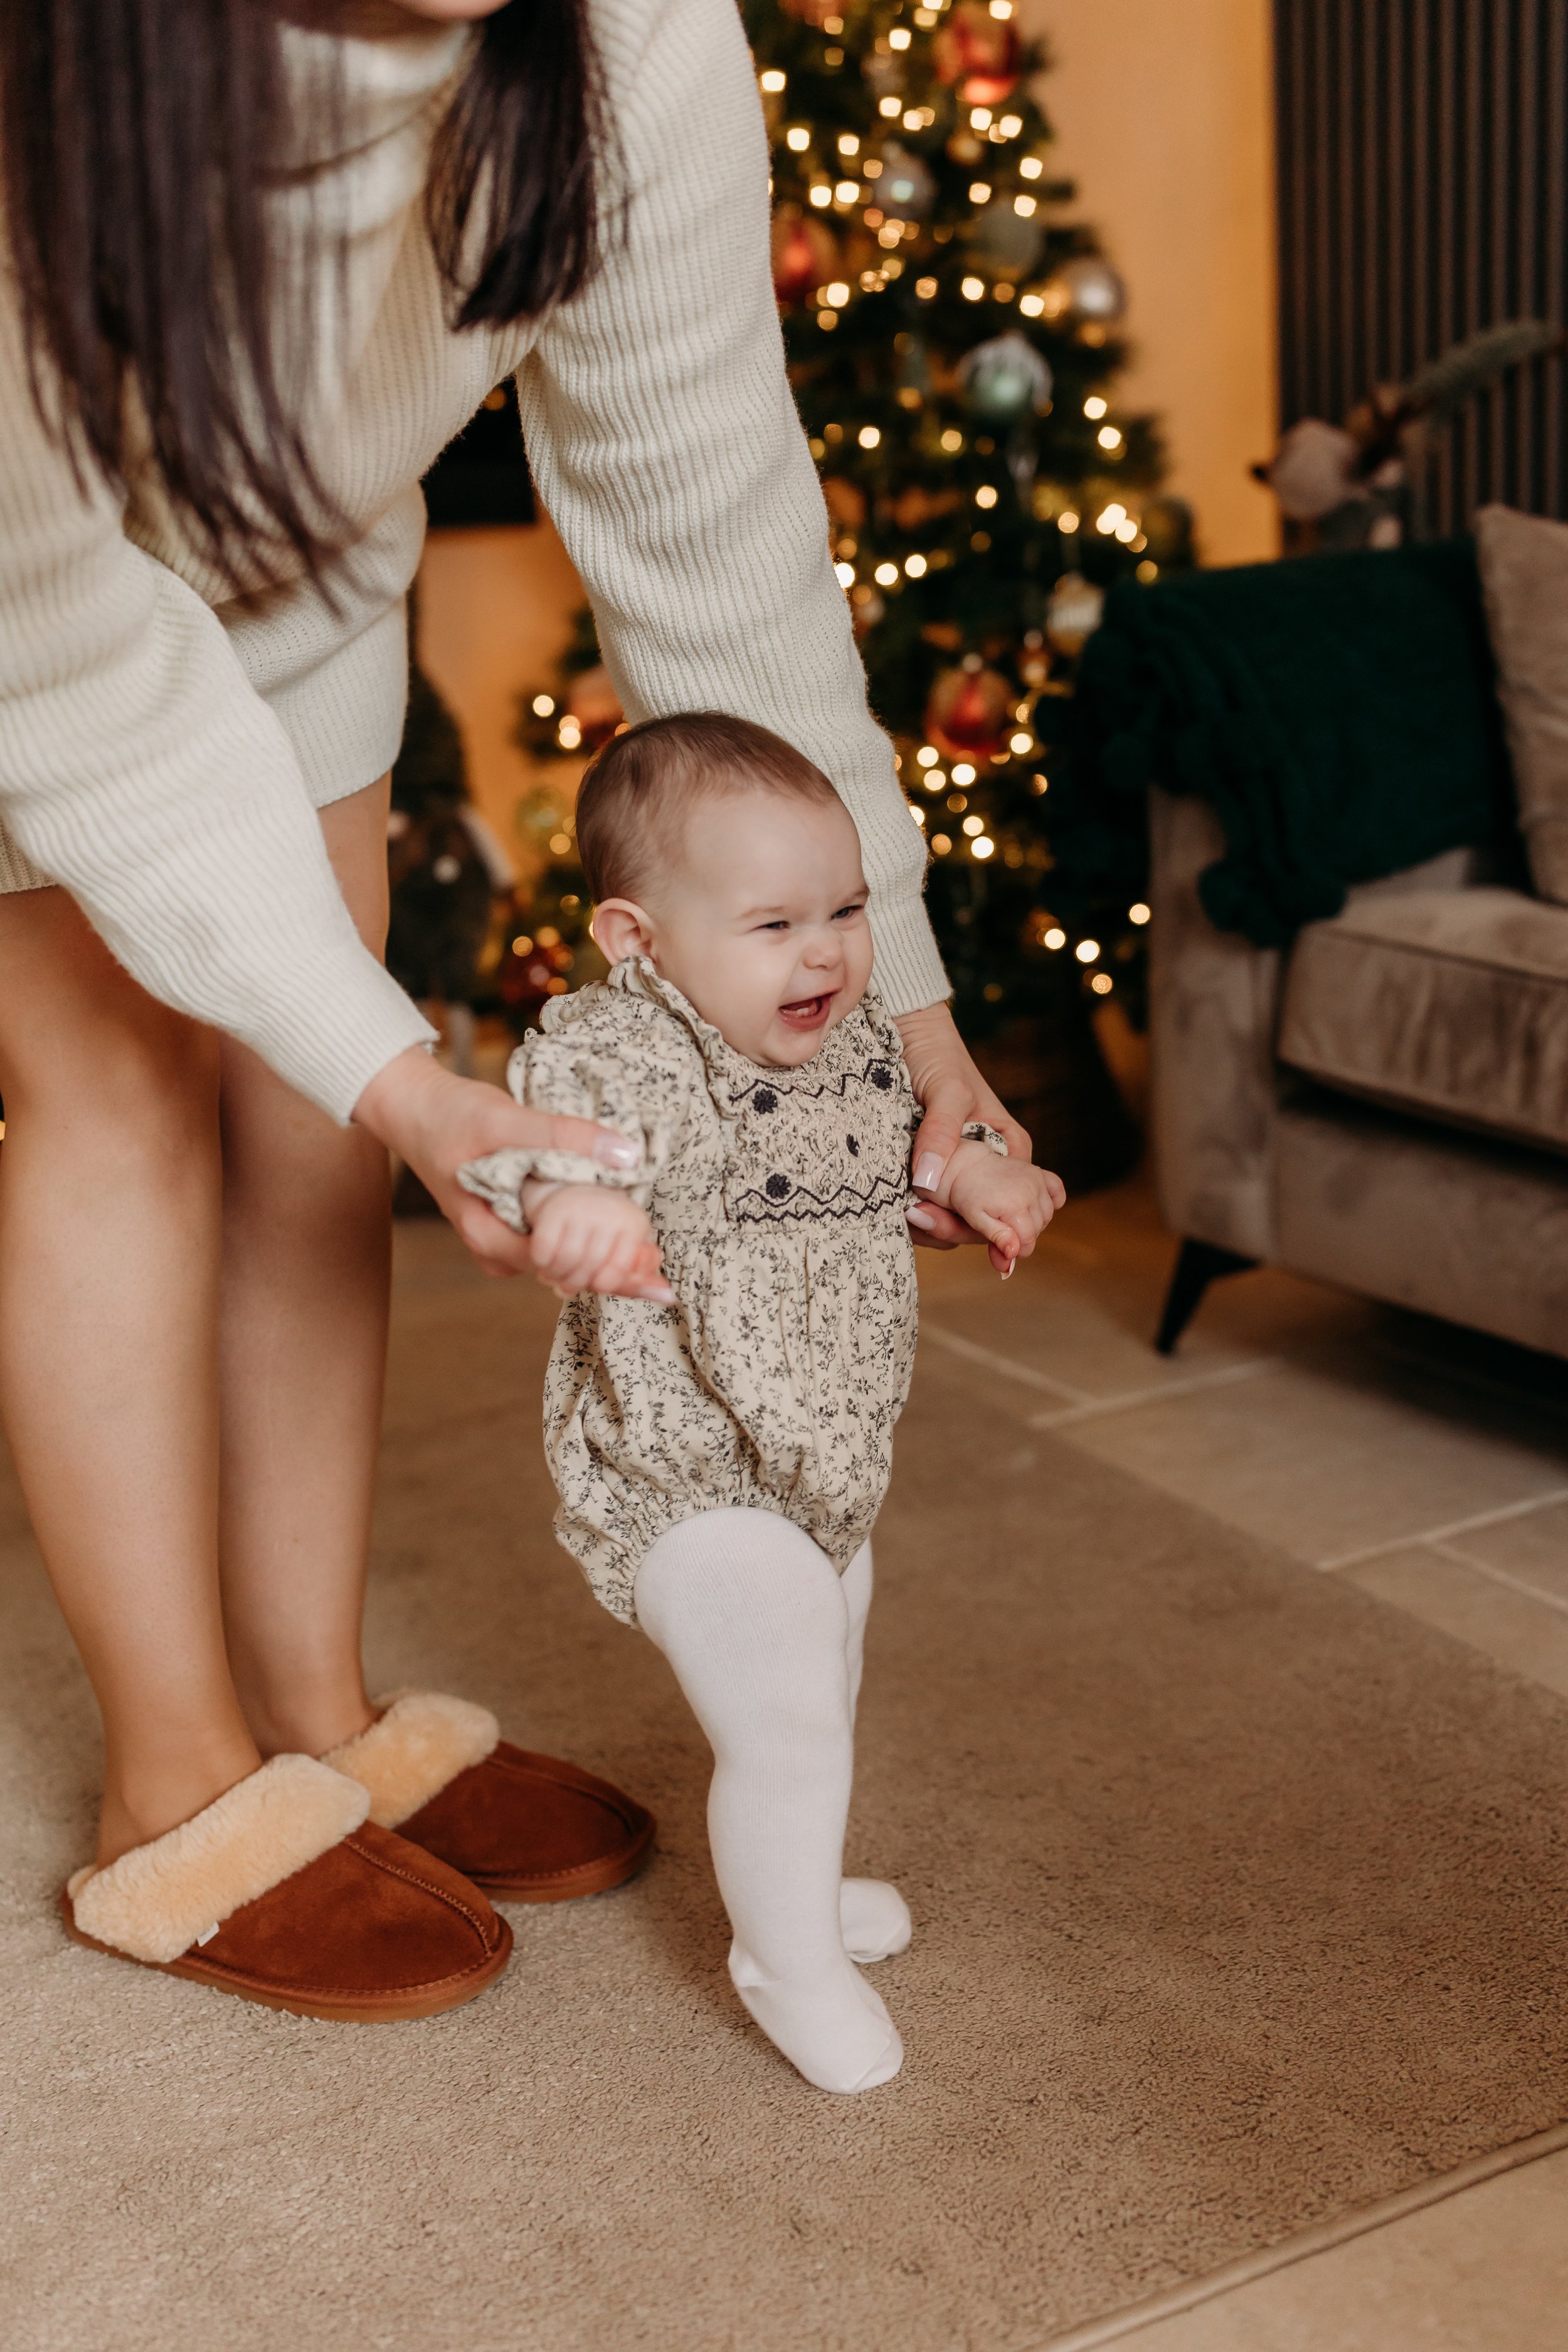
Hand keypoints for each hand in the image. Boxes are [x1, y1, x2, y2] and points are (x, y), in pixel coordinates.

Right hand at [353, 1047, 643, 1280]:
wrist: (416, 1108)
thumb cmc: (451, 1116)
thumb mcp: (508, 1121)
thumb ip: (564, 1138)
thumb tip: (625, 1156)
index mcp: (489, 1234)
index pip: (559, 1265)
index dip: (607, 1269)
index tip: (649, 1267)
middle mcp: (497, 1247)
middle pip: (565, 1271)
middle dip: (613, 1275)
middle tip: (663, 1279)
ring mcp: (505, 1239)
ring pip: (563, 1261)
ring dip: (604, 1262)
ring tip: (652, 1261)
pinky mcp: (515, 1223)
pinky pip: (557, 1240)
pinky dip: (589, 1242)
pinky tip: (623, 1241)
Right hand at [526, 1185, 675, 1303]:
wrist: (574, 1191)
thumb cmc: (604, 1233)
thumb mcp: (625, 1252)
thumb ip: (641, 1281)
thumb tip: (668, 1298)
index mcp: (634, 1223)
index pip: (619, 1269)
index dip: (603, 1284)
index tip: (595, 1285)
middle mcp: (610, 1211)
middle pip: (590, 1266)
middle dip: (575, 1284)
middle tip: (567, 1287)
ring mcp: (581, 1208)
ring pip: (565, 1260)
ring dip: (556, 1277)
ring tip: (556, 1277)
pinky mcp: (554, 1209)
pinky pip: (543, 1250)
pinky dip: (541, 1264)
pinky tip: (545, 1264)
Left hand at [893, 1001, 1032, 1252]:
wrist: (908, 1035)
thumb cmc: (939, 1057)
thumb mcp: (947, 1091)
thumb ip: (941, 1132)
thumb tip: (928, 1181)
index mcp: (1009, 1153)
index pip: (1008, 1206)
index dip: (991, 1229)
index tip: (965, 1235)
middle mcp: (987, 1170)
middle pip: (979, 1221)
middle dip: (950, 1227)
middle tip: (914, 1216)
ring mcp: (956, 1175)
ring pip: (951, 1219)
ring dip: (928, 1224)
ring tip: (903, 1211)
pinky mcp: (927, 1174)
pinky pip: (926, 1206)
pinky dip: (913, 1212)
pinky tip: (895, 1208)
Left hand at [939, 1141, 1066, 1277]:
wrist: (967, 1166)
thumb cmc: (968, 1194)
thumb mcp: (976, 1220)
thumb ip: (997, 1238)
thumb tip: (1013, 1254)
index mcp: (1014, 1205)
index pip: (1028, 1239)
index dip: (1018, 1249)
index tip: (1006, 1249)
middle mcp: (1030, 1191)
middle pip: (1039, 1228)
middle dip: (1024, 1236)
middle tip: (1005, 1232)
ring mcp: (1036, 1180)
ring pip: (1047, 1214)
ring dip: (1036, 1221)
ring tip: (1014, 1218)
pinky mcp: (1038, 1172)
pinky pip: (1057, 1189)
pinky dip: (1053, 1199)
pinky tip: (1037, 1205)